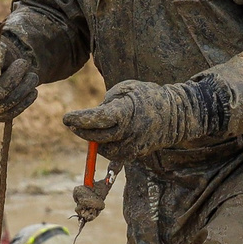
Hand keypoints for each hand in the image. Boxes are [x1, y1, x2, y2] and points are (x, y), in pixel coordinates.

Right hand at [0, 39, 37, 121]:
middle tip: (24, 63)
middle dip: (12, 81)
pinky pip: (14, 112)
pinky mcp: (2, 115)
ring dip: (23, 90)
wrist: (2, 66)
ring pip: (7, 106)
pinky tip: (33, 90)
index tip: (1, 92)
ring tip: (33, 76)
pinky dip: (26, 101)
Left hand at [62, 77, 218, 160]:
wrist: (176, 114)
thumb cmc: (148, 96)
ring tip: (92, 129)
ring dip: (94, 140)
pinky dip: (107, 147)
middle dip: (81, 130)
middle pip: (97, 136)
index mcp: (126, 112)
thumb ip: (108, 100)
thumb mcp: (127, 88)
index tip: (66, 118)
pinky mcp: (136, 154)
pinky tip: (105, 138)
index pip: (97, 118)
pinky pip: (114, 156)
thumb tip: (93, 116)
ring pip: (104, 148)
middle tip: (72, 124)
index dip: (80, 119)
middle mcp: (129, 131)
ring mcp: (133, 145)